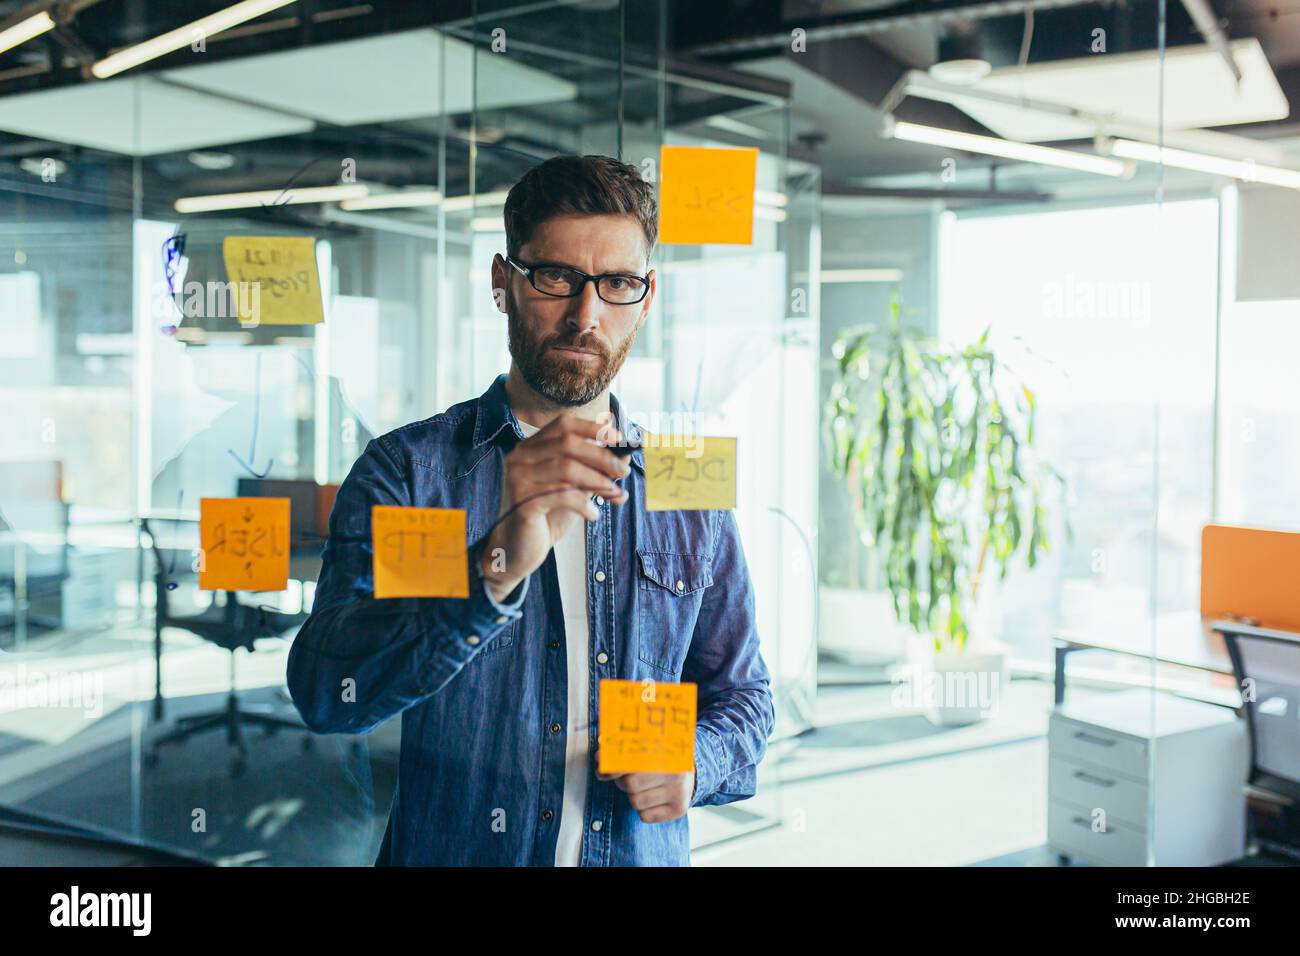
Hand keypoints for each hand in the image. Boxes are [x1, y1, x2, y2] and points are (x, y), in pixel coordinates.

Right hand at [481, 414, 630, 601]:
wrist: (519, 549)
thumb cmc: (547, 516)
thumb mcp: (575, 489)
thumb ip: (595, 471)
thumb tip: (625, 456)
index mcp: (531, 447)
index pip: (563, 425)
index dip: (593, 428)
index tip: (618, 439)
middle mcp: (520, 457)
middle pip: (568, 443)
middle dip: (601, 456)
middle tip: (623, 472)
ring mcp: (518, 477)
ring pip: (566, 467)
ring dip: (597, 480)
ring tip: (613, 494)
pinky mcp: (522, 501)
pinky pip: (561, 495)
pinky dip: (584, 504)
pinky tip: (592, 514)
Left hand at [594, 748, 694, 823]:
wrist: (689, 775)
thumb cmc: (660, 761)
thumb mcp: (647, 749)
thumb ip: (624, 750)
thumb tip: (599, 757)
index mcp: (666, 751)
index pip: (632, 762)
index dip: (613, 767)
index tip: (602, 770)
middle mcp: (676, 771)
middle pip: (631, 784)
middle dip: (623, 782)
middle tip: (628, 778)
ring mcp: (680, 792)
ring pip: (636, 802)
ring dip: (634, 797)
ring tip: (644, 788)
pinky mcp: (679, 809)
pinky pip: (645, 816)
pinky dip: (644, 810)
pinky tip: (653, 799)